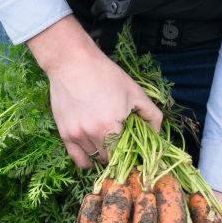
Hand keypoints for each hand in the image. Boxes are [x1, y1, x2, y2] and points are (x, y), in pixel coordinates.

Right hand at [27, 16, 162, 168]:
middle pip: (109, 160)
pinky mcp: (64, 134)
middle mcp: (92, 135)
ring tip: (108, 142)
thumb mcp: (135, 92)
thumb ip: (151, 114)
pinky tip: (94, 156)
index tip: (134, 151)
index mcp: (110, 128)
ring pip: (94, 158)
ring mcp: (77, 136)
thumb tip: (157, 134)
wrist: (71, 61)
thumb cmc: (105, 75)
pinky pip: (77, 159)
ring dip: (103, 154)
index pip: (124, 156)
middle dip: (118, 154)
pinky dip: (87, 161)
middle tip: (122, 144)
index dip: (130, 156)